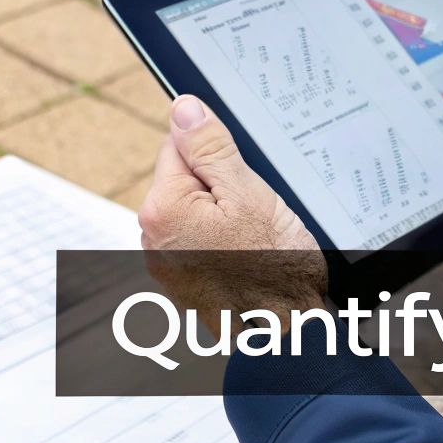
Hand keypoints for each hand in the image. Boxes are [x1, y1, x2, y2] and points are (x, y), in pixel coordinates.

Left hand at [138, 95, 327, 322]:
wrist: (289, 333)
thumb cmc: (275, 270)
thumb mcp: (248, 192)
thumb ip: (210, 147)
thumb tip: (184, 109)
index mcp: (161, 210)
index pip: (178, 146)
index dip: (217, 155)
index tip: (240, 178)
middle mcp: (153, 240)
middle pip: (186, 180)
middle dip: (220, 186)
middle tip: (253, 212)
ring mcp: (167, 266)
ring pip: (196, 212)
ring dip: (224, 216)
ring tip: (254, 239)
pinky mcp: (183, 283)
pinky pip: (201, 242)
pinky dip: (223, 243)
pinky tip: (247, 257)